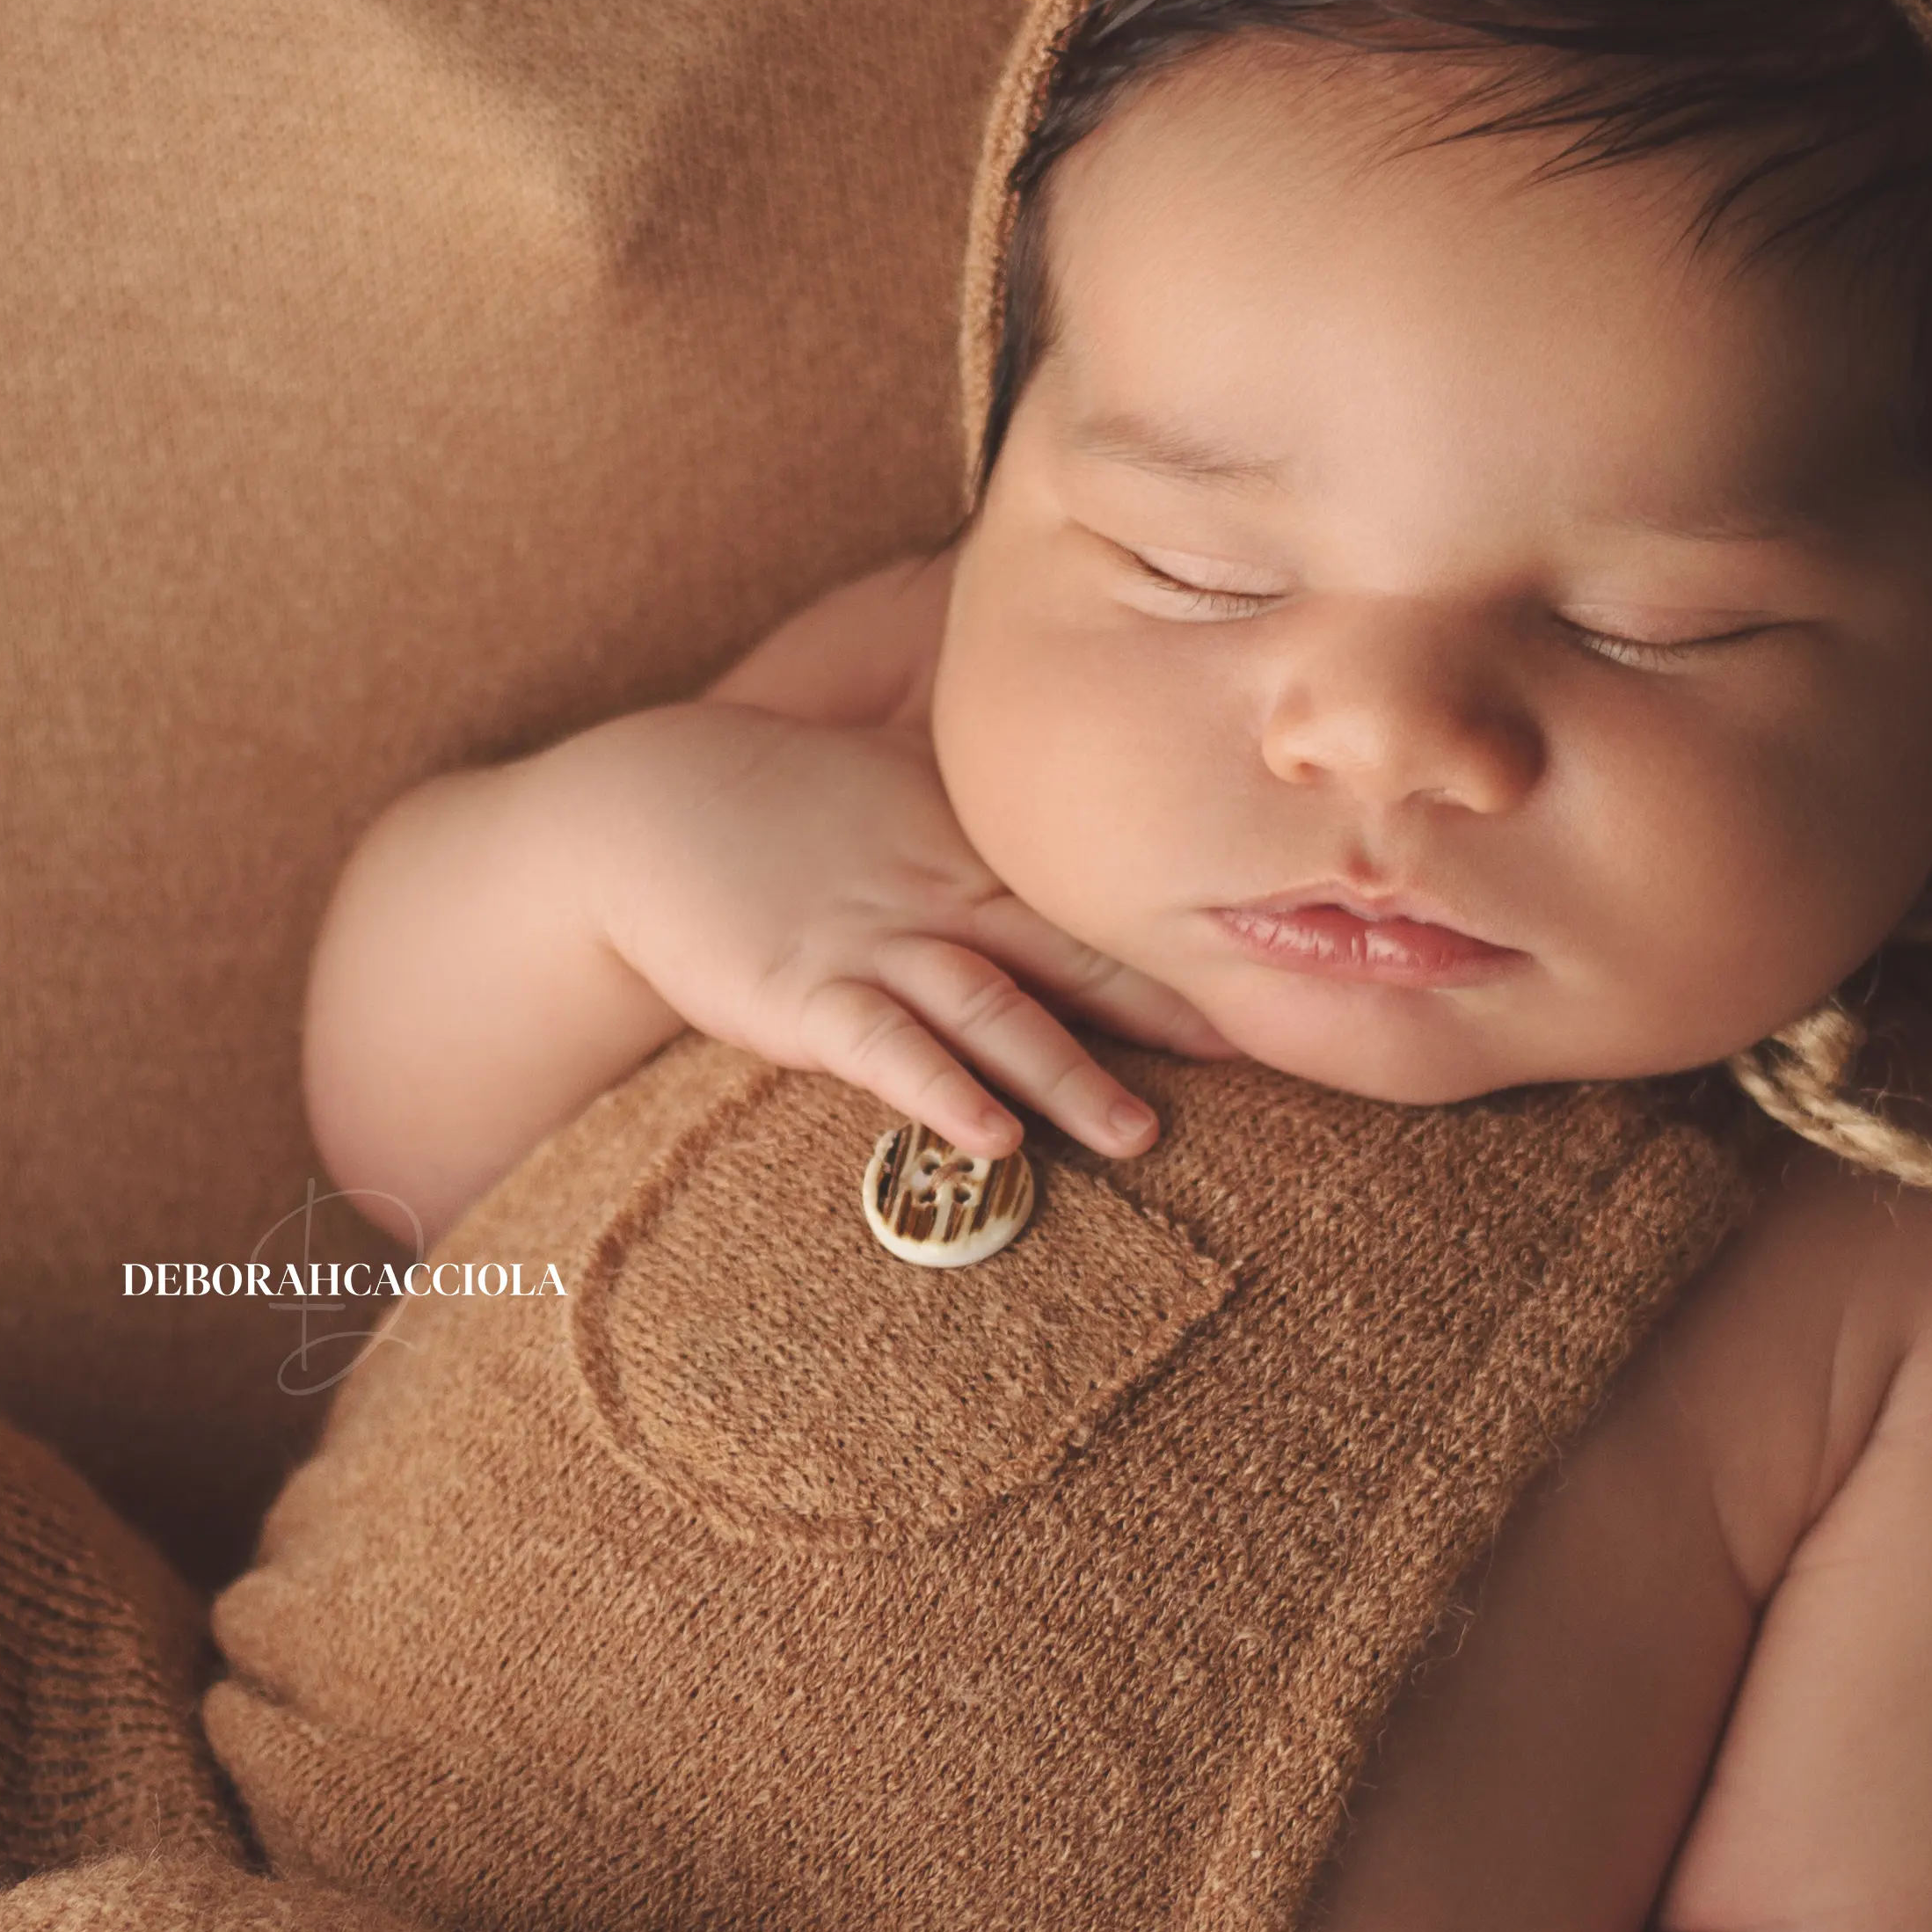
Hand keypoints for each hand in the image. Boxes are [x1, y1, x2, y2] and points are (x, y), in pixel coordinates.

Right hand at [561, 695, 1241, 1171]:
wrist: (647, 810)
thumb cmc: (783, 806)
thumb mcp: (905, 794)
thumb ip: (996, 830)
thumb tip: (1092, 843)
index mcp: (976, 848)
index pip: (1098, 897)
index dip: (1188, 938)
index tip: (1284, 969)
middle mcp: (943, 893)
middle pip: (1074, 955)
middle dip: (1168, 1008)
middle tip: (1264, 1053)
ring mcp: (874, 945)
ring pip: (991, 1012)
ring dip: (1067, 1075)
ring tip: (1137, 1135)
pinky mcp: (805, 996)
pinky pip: (883, 1052)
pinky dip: (938, 1093)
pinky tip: (989, 1137)